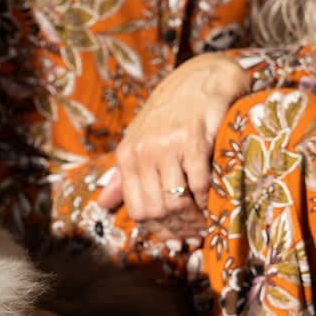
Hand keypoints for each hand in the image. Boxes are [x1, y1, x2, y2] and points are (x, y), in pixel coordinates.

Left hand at [95, 53, 249, 241]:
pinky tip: (212, 199)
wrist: (200, 79)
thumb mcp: (138, 141)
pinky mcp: (194, 140)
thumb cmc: (168, 116)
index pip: (137, 209)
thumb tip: (102, 204)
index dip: (157, 230)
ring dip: (194, 218)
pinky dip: (207, 199)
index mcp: (127, 156)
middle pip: (156, 210)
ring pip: (176, 202)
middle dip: (177, 228)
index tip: (174, 237)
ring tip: (204, 221)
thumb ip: (123, 176)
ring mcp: (168, 146)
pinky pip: (199, 184)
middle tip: (193, 233)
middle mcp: (143, 152)